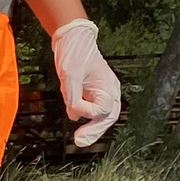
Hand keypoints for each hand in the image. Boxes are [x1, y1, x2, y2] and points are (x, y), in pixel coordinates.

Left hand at [50, 19, 123, 147]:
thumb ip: (73, 96)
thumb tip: (75, 115)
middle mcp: (109, 91)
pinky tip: (76, 123)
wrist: (72, 38)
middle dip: (94, 131)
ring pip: (101, 116)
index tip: (74, 109)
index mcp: (108, 86)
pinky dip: (85, 117)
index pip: (102, 109)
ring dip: (92, 128)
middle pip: (107, 117)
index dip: (89, 112)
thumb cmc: (74, 53)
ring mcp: (102, 92)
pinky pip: (93, 110)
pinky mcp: (93, 93)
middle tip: (80, 142)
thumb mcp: (70, 75)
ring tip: (80, 140)